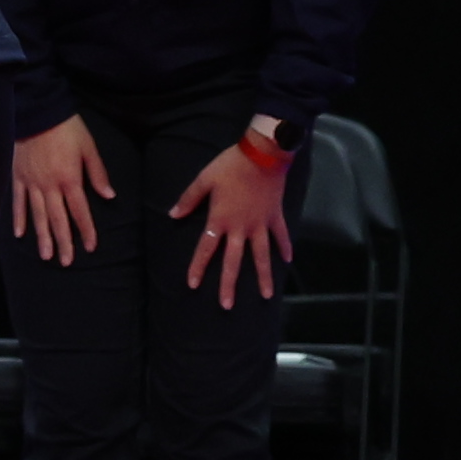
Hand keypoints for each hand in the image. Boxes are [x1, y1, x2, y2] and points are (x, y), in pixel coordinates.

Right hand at [10, 108, 111, 264]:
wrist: (38, 111)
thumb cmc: (67, 128)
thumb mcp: (89, 147)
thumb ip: (98, 173)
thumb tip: (109, 196)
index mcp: (70, 179)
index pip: (80, 211)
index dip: (86, 230)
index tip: (90, 247)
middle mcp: (50, 186)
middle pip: (58, 219)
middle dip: (63, 242)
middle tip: (66, 262)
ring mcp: (32, 183)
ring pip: (38, 215)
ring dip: (42, 237)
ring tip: (46, 256)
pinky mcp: (18, 177)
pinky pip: (18, 202)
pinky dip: (19, 219)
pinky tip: (20, 234)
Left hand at [174, 125, 296, 299]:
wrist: (262, 154)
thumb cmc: (230, 166)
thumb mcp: (204, 179)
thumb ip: (188, 199)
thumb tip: (172, 215)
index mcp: (221, 219)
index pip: (206, 248)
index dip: (198, 267)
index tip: (192, 284)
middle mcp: (241, 228)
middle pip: (233, 261)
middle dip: (229, 284)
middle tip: (227, 305)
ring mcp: (261, 224)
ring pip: (262, 256)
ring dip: (264, 276)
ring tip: (267, 295)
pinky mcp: (275, 216)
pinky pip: (281, 236)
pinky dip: (285, 247)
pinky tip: (288, 262)